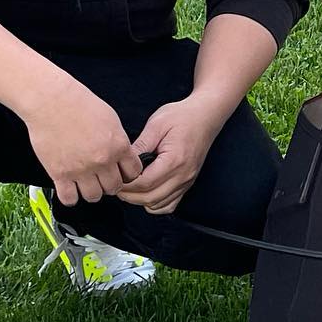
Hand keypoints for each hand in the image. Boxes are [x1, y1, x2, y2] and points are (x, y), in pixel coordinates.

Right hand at [22, 74, 141, 205]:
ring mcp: (81, 169)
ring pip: (94, 196)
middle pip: (114, 187)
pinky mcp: (59, 173)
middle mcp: (102, 160)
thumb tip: (122, 156)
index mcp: (118, 145)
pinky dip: (71, 197)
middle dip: (109, 184)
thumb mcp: (110, 119)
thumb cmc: (77, 103)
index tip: (120, 173)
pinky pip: (69, 199)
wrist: (51, 100)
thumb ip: (118, 141)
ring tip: (86, 183)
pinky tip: (70, 188)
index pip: (133, 173)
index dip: (127, 175)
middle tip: (101, 178)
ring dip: (91, 192)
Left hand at [118, 95, 223, 213]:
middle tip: (116, 185)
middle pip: (150, 198)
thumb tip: (123, 162)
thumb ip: (139, 145)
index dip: (126, 185)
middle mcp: (183, 175)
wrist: (205, 116)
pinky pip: (169, 205)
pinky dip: (154, 203)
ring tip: (128, 188)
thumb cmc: (181, 116)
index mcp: (174, 160)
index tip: (115, 178)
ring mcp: (187, 181)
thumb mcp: (156, 125)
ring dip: (140, 200)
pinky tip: (145, 192)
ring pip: (158, 205)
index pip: (145, 183)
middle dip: (129, 196)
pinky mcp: (187, 183)